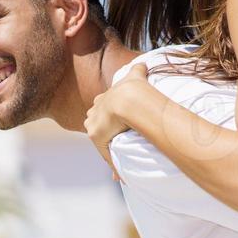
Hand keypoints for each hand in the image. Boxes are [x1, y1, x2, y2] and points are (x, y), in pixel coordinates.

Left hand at [85, 63, 151, 177]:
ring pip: (98, 138)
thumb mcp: (136, 74)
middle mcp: (95, 110)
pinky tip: (119, 174)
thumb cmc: (134, 87)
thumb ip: (139, 68)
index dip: (108, 114)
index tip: (115, 120)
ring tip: (117, 158)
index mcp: (104, 98)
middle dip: (102, 129)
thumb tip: (144, 63)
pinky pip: (105, 153)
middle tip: (115, 137)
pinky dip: (112, 164)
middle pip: (95, 122)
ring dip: (106, 147)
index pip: (102, 108)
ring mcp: (93, 122)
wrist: (128, 98)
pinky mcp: (95, 134)